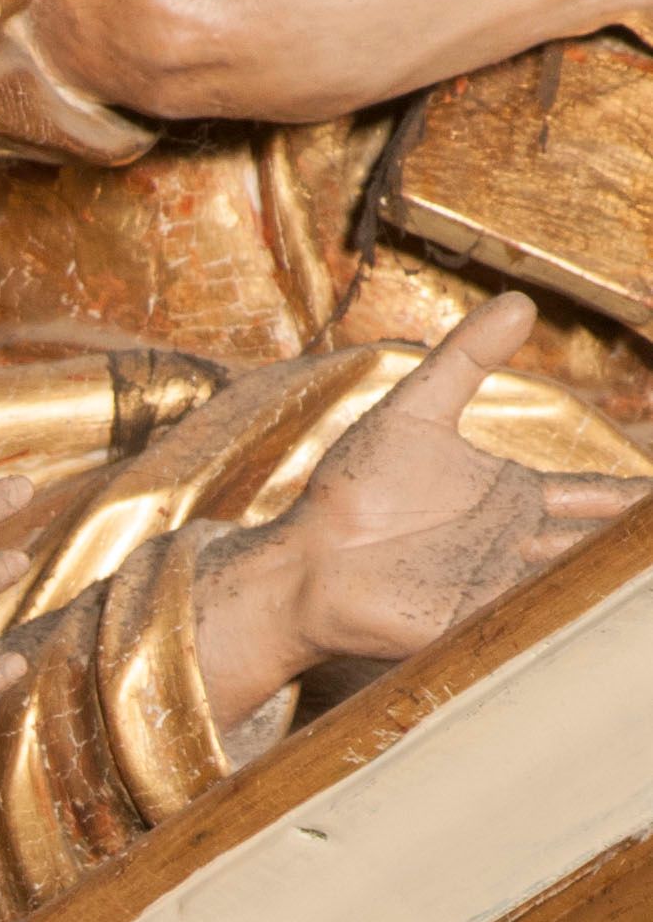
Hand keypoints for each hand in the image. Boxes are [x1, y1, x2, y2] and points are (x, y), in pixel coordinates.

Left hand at [195, 293, 648, 730]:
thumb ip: (466, 358)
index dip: (637, 499)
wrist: (301, 555)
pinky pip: (530, 620)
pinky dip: (564, 615)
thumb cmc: (353, 490)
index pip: (596, 497)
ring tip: (643, 579)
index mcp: (514, 497)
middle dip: (637, 547)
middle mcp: (516, 544)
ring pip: (575, 581)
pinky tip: (597, 613)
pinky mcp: (470, 621)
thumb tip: (521, 300)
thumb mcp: (415, 411)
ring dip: (610, 581)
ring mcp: (496, 585)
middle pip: (599, 543)